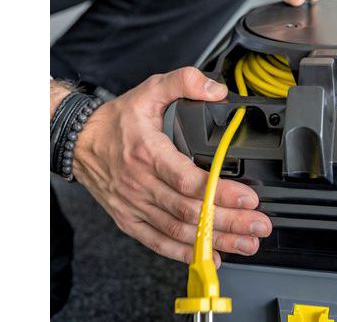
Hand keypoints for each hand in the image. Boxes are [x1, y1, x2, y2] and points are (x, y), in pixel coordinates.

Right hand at [73, 67, 271, 266]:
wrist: (78, 141)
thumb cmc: (116, 120)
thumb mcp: (150, 89)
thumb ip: (184, 82)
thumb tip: (217, 90)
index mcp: (149, 153)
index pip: (189, 180)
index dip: (220, 192)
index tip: (247, 198)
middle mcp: (141, 184)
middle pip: (190, 211)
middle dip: (229, 221)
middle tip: (258, 226)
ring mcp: (135, 205)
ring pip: (179, 230)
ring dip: (214, 240)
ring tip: (246, 243)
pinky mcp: (129, 219)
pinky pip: (158, 241)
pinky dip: (184, 252)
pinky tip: (209, 255)